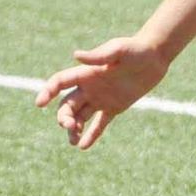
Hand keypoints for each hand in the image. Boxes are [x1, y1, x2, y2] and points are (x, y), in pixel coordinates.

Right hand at [34, 37, 169, 148]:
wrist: (155, 57)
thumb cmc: (136, 49)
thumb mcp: (118, 50)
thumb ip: (99, 55)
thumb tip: (76, 56)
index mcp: (86, 73)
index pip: (60, 82)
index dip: (48, 91)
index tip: (39, 104)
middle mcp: (89, 87)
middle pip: (67, 105)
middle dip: (64, 117)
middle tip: (70, 126)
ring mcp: (100, 98)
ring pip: (80, 117)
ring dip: (74, 129)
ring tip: (74, 142)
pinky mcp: (114, 107)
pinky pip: (100, 124)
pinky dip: (92, 135)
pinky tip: (83, 146)